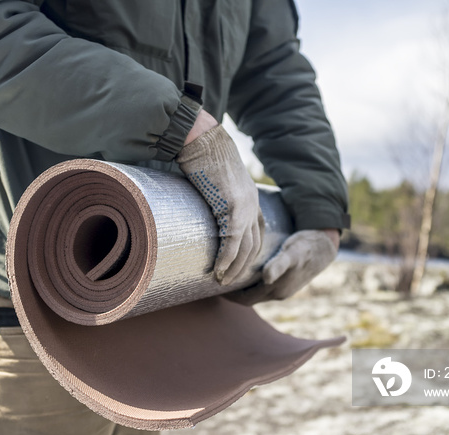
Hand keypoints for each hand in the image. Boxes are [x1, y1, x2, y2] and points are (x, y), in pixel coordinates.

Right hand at [177, 117, 263, 285]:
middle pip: (253, 246)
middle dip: (242, 267)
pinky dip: (227, 259)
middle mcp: (252, 205)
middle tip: (228, 282)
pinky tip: (219, 271)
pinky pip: (233, 241)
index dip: (247, 254)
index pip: (256, 234)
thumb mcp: (212, 183)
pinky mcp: (233, 208)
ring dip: (234, 268)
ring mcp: (245, 207)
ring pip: (245, 247)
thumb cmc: (201, 157)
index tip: (236, 268)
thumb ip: (210, 200)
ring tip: (221, 281)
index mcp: (250, 199)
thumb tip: (192, 212)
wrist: (203, 139)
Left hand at [227, 229, 337, 303]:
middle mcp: (278, 294)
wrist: (324, 247)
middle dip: (233, 293)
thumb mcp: (291, 253)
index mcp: (277, 290)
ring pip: (256, 293)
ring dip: (242, 289)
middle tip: (216, 282)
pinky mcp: (285, 283)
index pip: (246, 300)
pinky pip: (263, 287)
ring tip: (227, 278)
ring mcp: (282, 290)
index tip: (215, 289)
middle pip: (249, 299)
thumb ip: (279, 265)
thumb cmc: (305, 247)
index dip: (230, 296)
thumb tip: (267, 277)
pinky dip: (252, 283)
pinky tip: (246, 272)